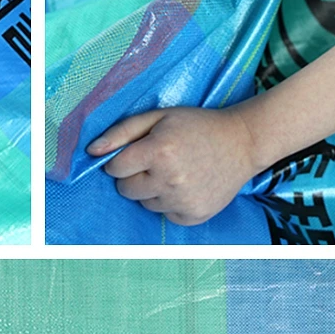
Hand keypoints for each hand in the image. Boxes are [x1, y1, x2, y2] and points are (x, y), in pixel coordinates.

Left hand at [87, 107, 257, 225]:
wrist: (243, 142)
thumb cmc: (197, 126)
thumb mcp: (159, 117)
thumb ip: (122, 132)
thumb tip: (91, 151)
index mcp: (159, 151)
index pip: (115, 168)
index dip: (121, 160)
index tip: (138, 152)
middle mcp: (170, 179)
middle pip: (126, 189)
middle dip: (134, 176)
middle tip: (157, 162)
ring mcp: (183, 201)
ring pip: (144, 203)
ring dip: (153, 190)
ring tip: (176, 171)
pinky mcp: (194, 216)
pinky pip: (165, 214)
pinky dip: (170, 203)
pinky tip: (187, 185)